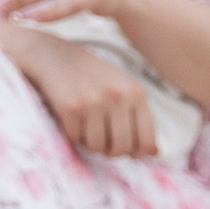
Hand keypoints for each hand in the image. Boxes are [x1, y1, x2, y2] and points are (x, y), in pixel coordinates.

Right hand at [5, 24, 159, 158]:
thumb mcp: (123, 90)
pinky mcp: (70, 106)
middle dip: (111, 151)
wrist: (54, 56)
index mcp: (136, 93)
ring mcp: (94, 101)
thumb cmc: (93, 77)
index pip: (147, 141)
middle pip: (121, 148)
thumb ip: (140, 119)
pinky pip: (76, 139)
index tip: (126, 149)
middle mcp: (118, 96)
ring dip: (90, 143)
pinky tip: (72, 120)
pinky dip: (73, 135)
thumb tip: (155, 153)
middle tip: (102, 141)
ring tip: (86, 128)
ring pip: (97, 147)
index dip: (136, 152)